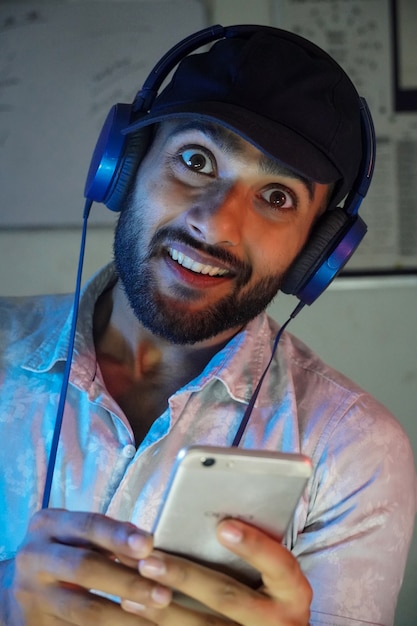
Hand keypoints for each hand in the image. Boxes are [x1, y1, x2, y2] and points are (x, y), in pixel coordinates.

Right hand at [11, 508, 172, 624]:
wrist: (18, 591)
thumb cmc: (64, 554)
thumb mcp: (76, 537)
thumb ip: (108, 537)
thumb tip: (148, 544)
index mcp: (47, 525)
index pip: (88, 525)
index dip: (119, 535)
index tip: (149, 544)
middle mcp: (33, 556)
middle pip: (85, 568)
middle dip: (128, 581)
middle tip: (164, 594)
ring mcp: (30, 594)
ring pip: (84, 609)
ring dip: (124, 617)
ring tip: (155, 623)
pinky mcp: (34, 625)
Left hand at [122, 518, 311, 624]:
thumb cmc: (269, 591)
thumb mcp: (274, 575)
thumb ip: (254, 551)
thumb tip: (211, 517)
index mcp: (294, 592)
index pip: (279, 564)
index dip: (253, 546)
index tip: (223, 526)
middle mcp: (280, 621)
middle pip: (228, 597)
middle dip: (186, 577)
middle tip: (150, 559)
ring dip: (162, 606)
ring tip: (133, 583)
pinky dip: (159, 624)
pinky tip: (134, 609)